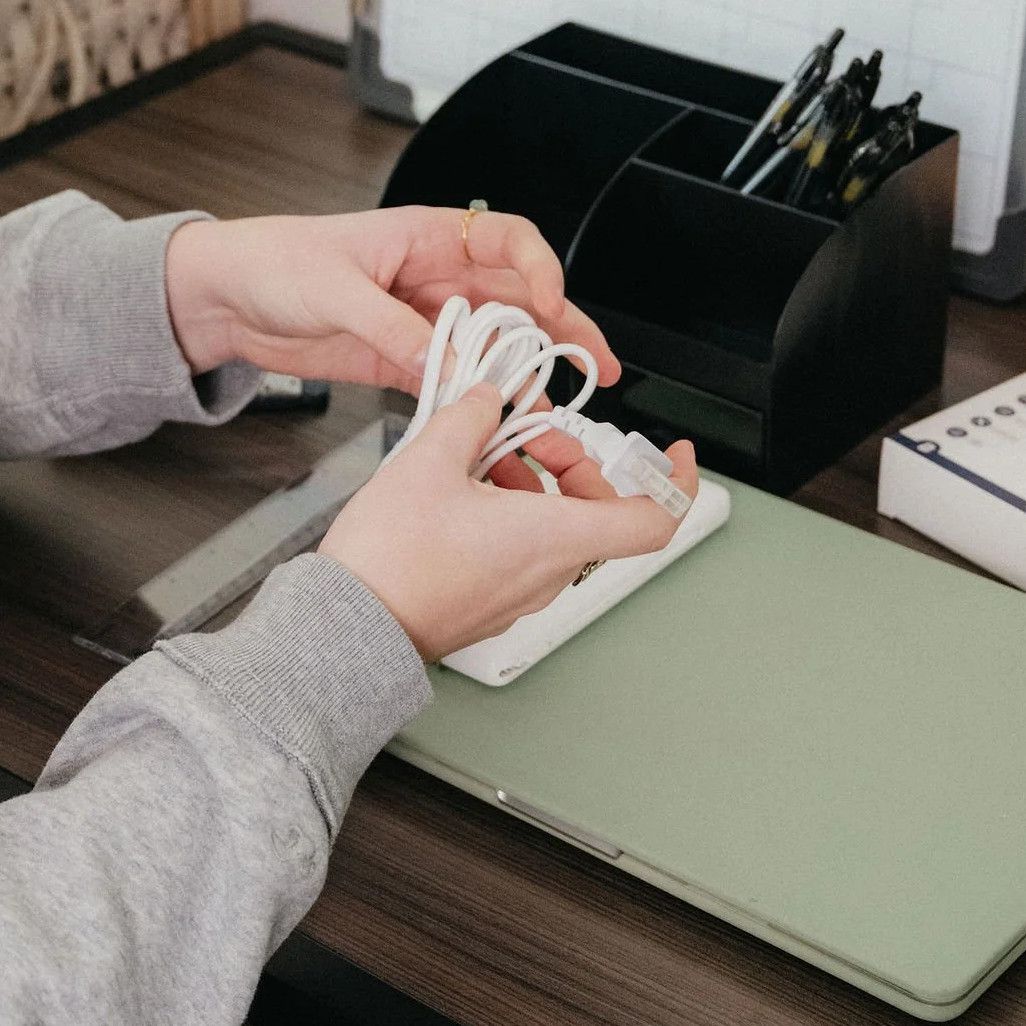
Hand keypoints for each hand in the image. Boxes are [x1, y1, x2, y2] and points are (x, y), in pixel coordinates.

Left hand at [162, 206, 614, 397]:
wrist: (223, 297)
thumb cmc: (273, 262)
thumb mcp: (335, 290)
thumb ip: (392, 328)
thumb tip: (442, 361)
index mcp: (426, 237)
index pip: (507, 239)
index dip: (539, 268)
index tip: (550, 302)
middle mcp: (434, 277)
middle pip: (517, 299)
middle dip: (562, 330)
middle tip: (596, 365)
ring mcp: (422, 320)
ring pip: (494, 345)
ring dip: (526, 374)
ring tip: (554, 409)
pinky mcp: (402, 359)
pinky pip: (455, 379)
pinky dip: (479, 400)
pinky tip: (499, 423)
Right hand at [319, 388, 697, 662]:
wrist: (349, 629)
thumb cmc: (392, 563)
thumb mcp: (429, 461)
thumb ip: (468, 415)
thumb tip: (486, 396)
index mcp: (553, 537)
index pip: (653, 519)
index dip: (676, 482)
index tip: (673, 453)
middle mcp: (548, 572)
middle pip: (598, 512)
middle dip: (570, 462)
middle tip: (526, 435)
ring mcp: (520, 593)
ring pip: (556, 527)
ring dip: (532, 482)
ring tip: (478, 454)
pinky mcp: (491, 601)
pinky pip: (522, 548)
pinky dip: (508, 509)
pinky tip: (459, 486)